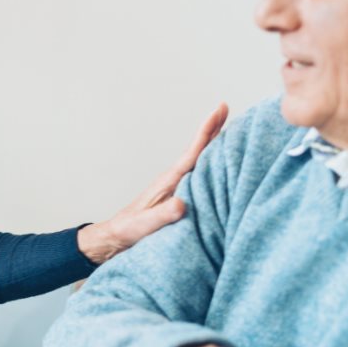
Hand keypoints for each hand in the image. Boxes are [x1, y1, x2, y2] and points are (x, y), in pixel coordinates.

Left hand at [78, 103, 228, 263]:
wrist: (116, 238)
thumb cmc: (128, 232)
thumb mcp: (145, 226)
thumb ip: (162, 216)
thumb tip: (181, 205)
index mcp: (169, 182)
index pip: (193, 152)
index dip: (207, 131)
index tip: (219, 110)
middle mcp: (174, 180)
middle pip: (198, 150)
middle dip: (213, 129)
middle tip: (226, 108)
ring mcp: (176, 187)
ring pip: (200, 161)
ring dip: (214, 145)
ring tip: (231, 129)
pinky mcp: (178, 196)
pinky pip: (199, 175)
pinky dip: (212, 165)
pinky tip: (221, 165)